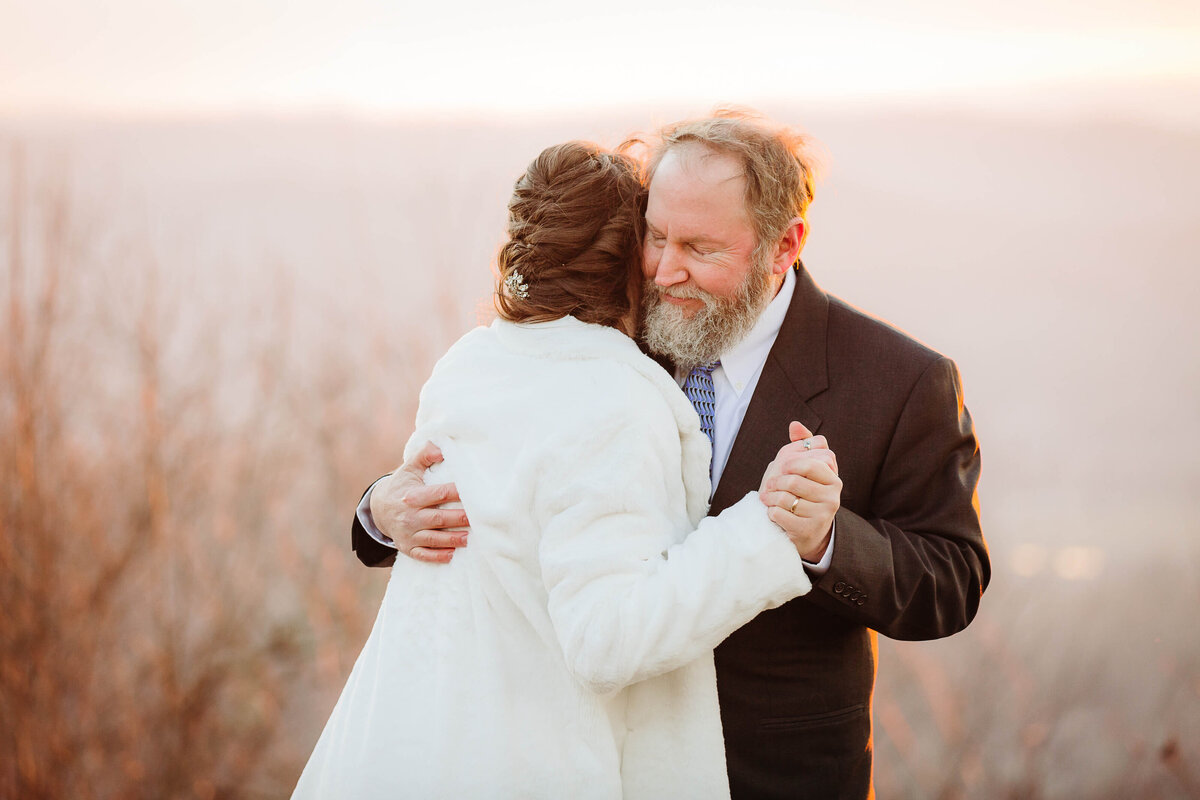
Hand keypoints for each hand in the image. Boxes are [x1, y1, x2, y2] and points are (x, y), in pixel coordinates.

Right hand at [370, 441, 468, 563]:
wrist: (378, 509)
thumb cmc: (402, 485)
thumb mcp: (409, 468)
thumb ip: (425, 455)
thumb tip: (441, 447)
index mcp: (412, 496)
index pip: (438, 494)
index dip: (456, 493)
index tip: (472, 492)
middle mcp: (409, 516)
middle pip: (438, 519)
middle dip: (459, 519)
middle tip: (478, 518)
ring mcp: (408, 534)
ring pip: (433, 539)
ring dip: (452, 540)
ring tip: (470, 538)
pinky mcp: (407, 548)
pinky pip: (423, 555)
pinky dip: (437, 556)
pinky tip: (452, 555)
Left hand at [758, 422, 841, 561]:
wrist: (809, 530)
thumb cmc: (805, 493)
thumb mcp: (808, 468)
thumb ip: (804, 444)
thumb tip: (795, 425)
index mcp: (833, 479)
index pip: (809, 464)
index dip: (790, 464)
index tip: (783, 468)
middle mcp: (833, 497)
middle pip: (793, 481)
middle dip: (776, 482)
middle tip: (769, 485)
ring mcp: (822, 516)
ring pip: (785, 498)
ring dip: (770, 497)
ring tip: (769, 498)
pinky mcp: (808, 530)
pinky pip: (780, 515)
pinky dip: (771, 512)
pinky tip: (773, 512)